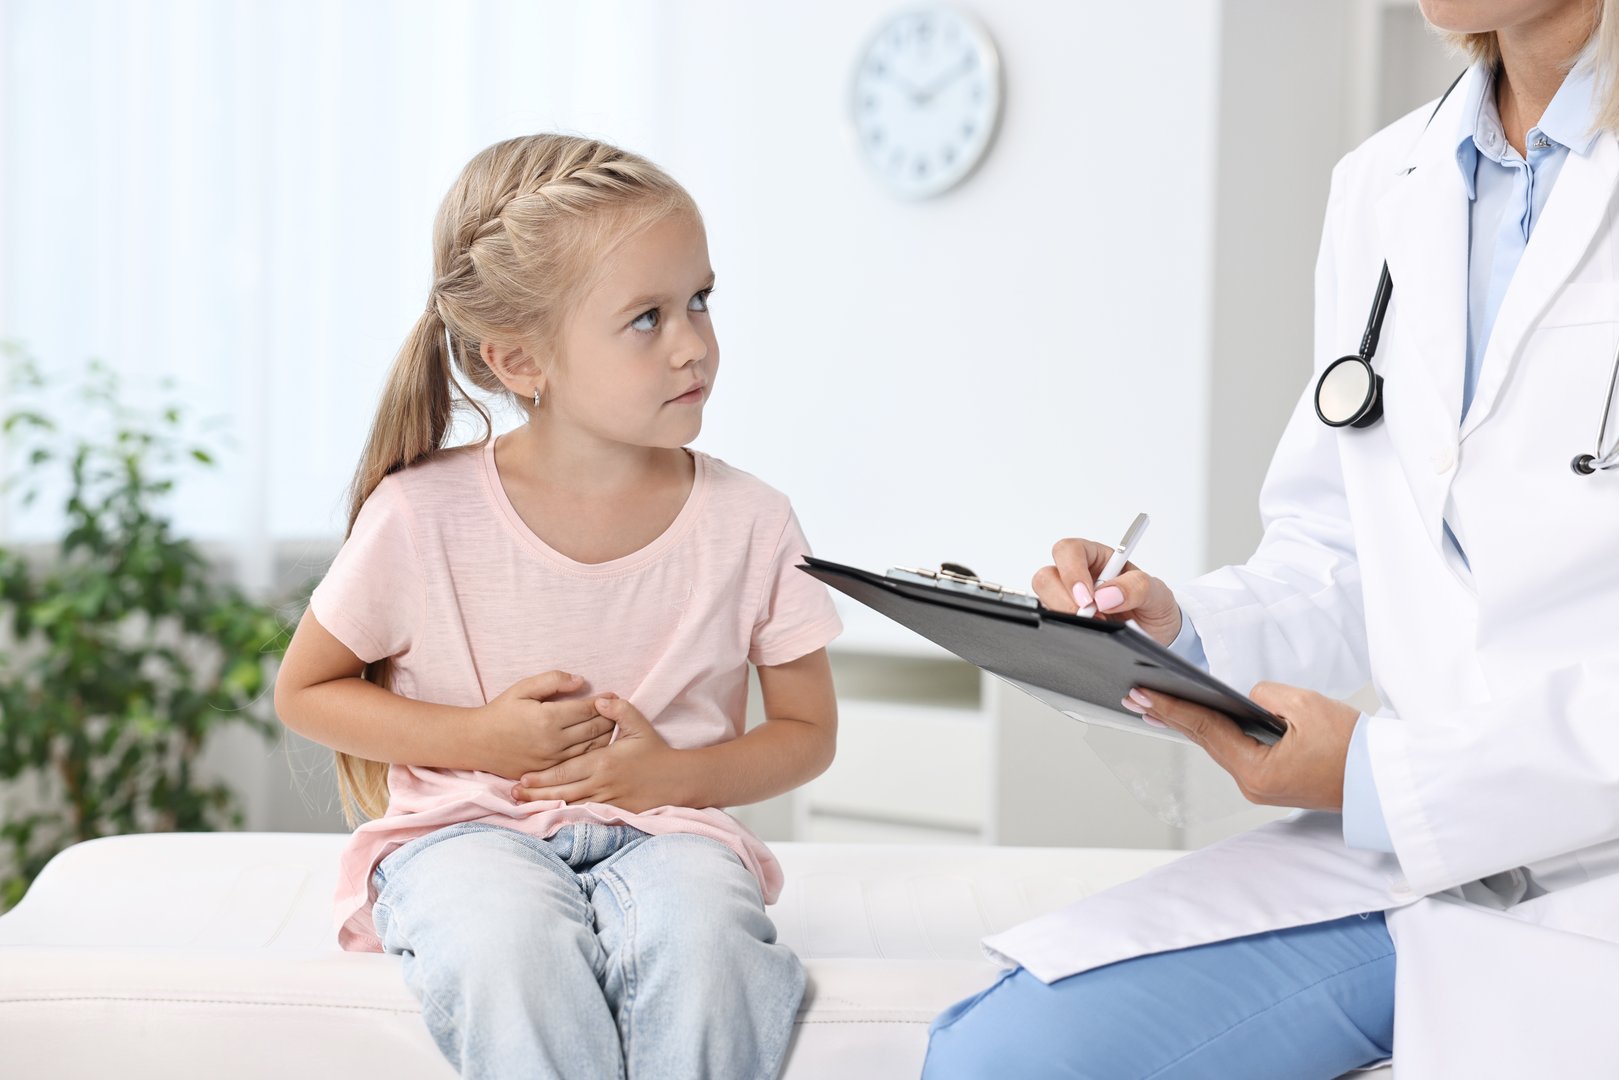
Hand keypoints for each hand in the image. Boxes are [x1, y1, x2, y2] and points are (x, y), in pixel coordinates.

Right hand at [474, 672, 614, 778]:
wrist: (477, 742)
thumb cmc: (501, 711)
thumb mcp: (523, 688)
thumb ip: (552, 680)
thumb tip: (581, 681)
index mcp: (548, 718)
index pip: (587, 709)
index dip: (604, 701)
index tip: (614, 695)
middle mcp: (553, 741)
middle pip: (593, 729)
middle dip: (609, 718)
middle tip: (618, 710)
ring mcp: (552, 760)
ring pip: (590, 748)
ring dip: (605, 736)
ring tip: (612, 725)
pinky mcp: (548, 771)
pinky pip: (578, 762)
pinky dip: (592, 752)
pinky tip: (597, 744)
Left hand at [510, 695, 687, 812]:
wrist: (676, 780)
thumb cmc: (655, 751)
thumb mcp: (639, 725)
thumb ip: (619, 710)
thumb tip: (599, 700)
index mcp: (604, 762)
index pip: (566, 771)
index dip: (542, 777)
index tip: (522, 778)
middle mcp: (602, 784)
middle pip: (562, 792)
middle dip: (536, 794)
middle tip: (513, 795)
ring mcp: (608, 801)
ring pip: (571, 805)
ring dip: (547, 807)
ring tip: (525, 807)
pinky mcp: (614, 812)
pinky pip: (586, 815)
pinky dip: (567, 815)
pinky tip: (553, 816)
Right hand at [1032, 536, 1182, 644]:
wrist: (1158, 637)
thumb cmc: (1154, 607)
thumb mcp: (1157, 593)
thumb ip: (1137, 587)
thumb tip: (1106, 595)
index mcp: (1098, 558)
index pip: (1070, 550)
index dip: (1072, 571)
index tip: (1088, 598)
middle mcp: (1078, 576)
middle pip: (1046, 575)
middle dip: (1064, 599)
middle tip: (1087, 616)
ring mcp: (1068, 599)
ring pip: (1044, 599)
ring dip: (1064, 614)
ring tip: (1096, 625)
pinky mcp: (1064, 620)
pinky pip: (1050, 622)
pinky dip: (1064, 629)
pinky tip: (1087, 634)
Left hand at [1122, 682, 1357, 809]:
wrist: (1386, 782)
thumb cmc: (1354, 748)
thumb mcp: (1307, 706)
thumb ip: (1266, 694)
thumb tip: (1246, 696)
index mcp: (1257, 771)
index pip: (1205, 730)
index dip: (1172, 708)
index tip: (1142, 693)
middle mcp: (1253, 784)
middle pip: (1206, 741)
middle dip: (1171, 715)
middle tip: (1135, 695)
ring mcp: (1262, 786)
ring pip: (1220, 747)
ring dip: (1192, 724)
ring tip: (1158, 704)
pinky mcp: (1273, 781)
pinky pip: (1238, 752)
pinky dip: (1217, 734)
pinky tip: (1202, 720)